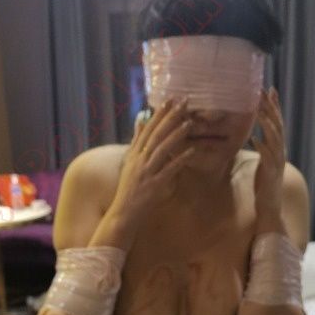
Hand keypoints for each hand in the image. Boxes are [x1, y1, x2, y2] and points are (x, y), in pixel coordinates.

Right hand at [111, 99, 194, 221]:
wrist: (123, 214)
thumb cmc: (128, 190)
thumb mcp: (130, 162)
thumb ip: (136, 141)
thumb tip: (140, 120)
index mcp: (134, 154)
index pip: (147, 130)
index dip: (159, 114)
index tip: (169, 100)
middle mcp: (139, 160)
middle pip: (156, 135)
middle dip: (170, 118)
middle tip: (183, 102)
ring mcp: (146, 172)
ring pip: (162, 149)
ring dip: (176, 134)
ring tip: (190, 122)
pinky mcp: (154, 185)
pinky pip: (169, 170)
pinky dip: (180, 160)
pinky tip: (191, 151)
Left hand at [251, 87, 286, 229]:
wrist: (270, 208)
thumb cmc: (265, 185)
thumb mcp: (263, 162)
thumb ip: (262, 147)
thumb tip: (254, 135)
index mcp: (277, 148)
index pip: (277, 122)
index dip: (274, 106)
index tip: (268, 89)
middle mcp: (280, 152)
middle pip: (277, 125)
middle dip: (270, 108)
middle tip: (262, 92)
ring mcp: (277, 162)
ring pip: (275, 138)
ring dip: (267, 123)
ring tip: (258, 109)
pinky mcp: (271, 173)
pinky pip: (267, 157)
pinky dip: (261, 147)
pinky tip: (254, 139)